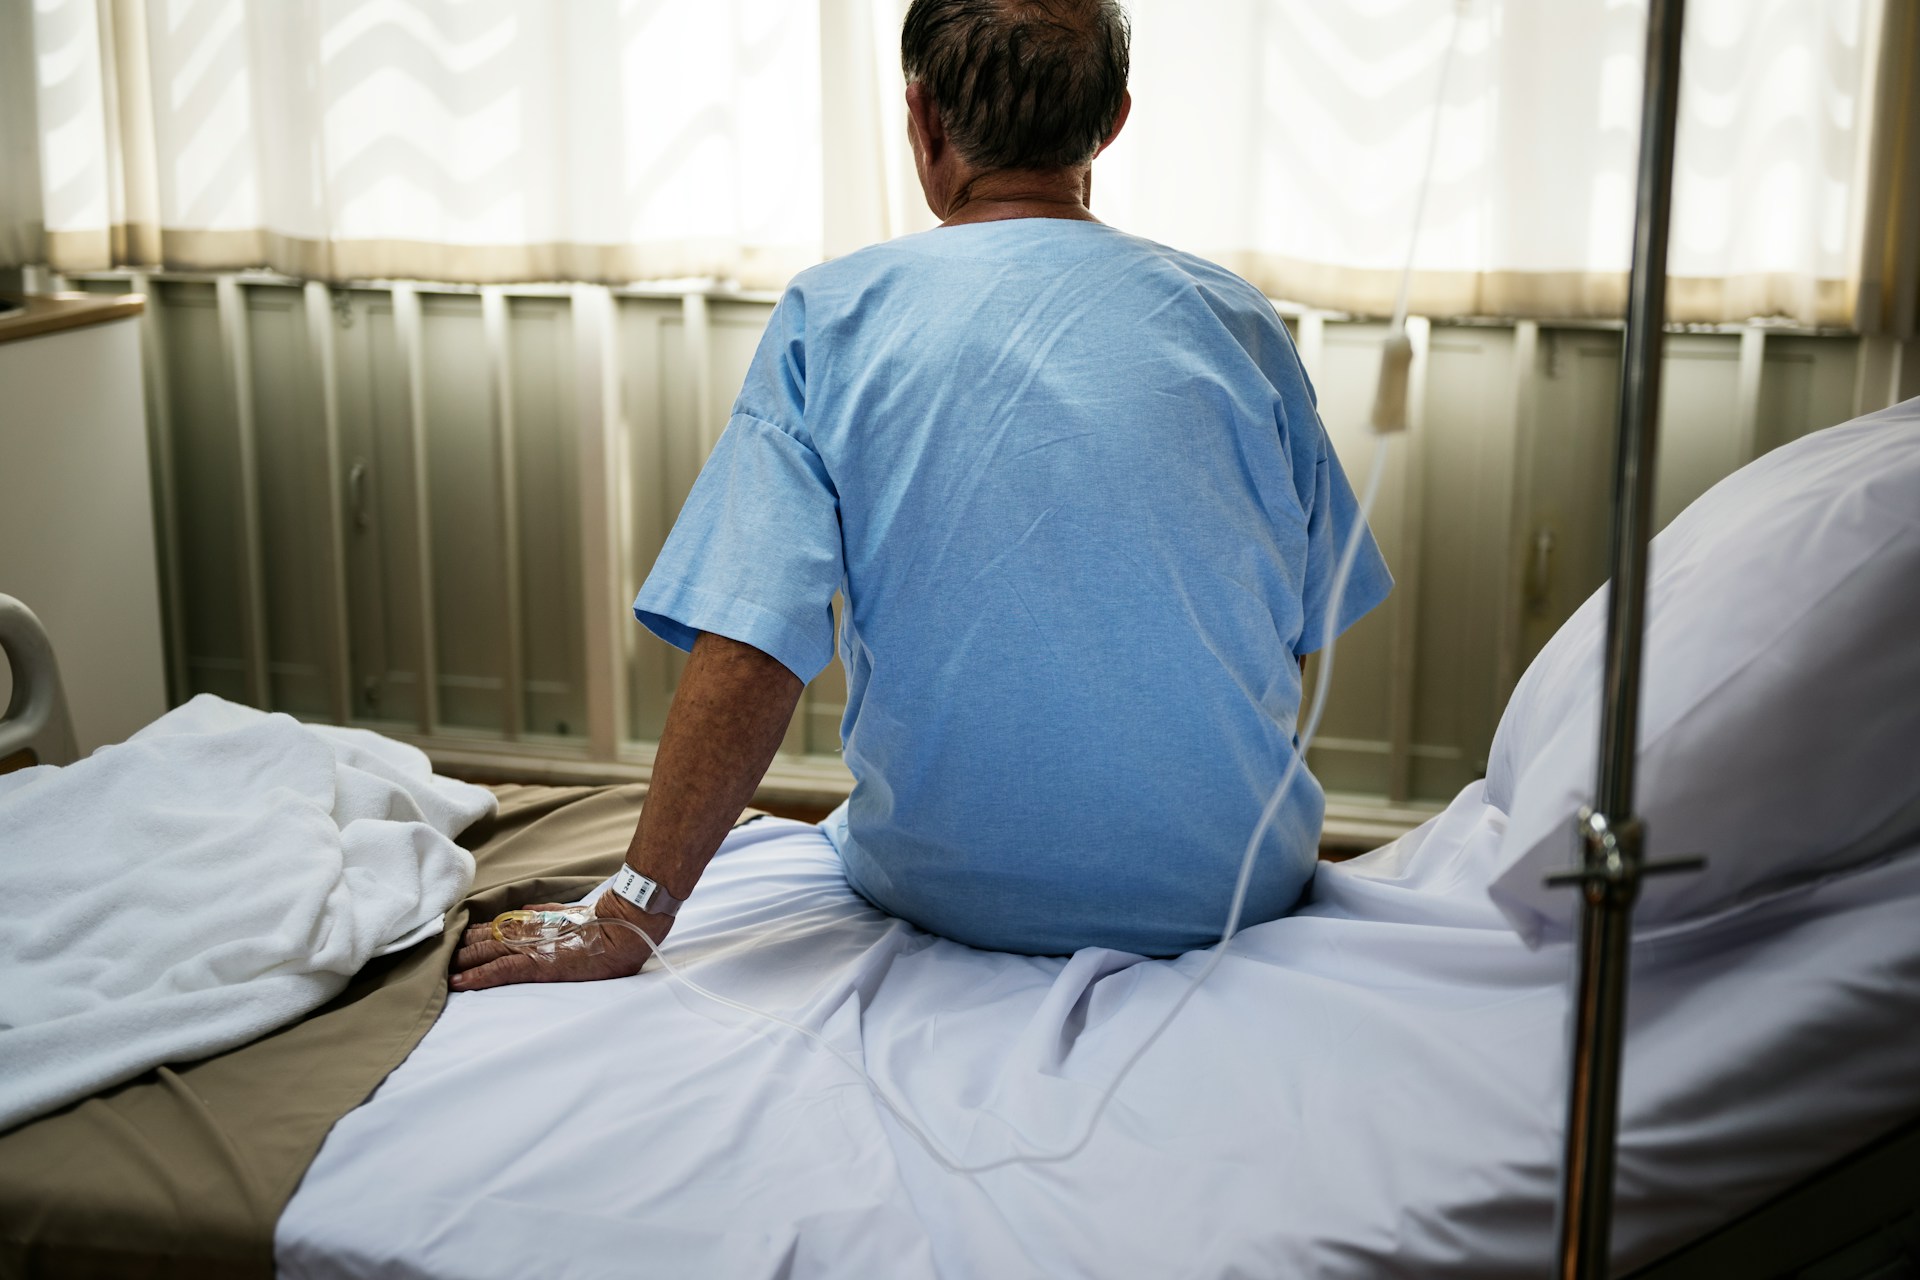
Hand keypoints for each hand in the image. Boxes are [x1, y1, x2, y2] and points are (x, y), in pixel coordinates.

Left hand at [447, 891, 672, 990]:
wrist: (622, 929)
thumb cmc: (604, 922)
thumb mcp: (571, 912)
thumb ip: (546, 912)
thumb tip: (525, 909)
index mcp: (535, 922)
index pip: (495, 928)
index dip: (472, 935)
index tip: (455, 939)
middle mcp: (527, 933)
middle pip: (483, 940)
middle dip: (459, 950)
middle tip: (437, 958)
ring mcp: (530, 948)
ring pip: (485, 954)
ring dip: (461, 963)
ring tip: (439, 972)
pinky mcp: (537, 965)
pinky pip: (500, 971)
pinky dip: (477, 977)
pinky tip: (460, 983)